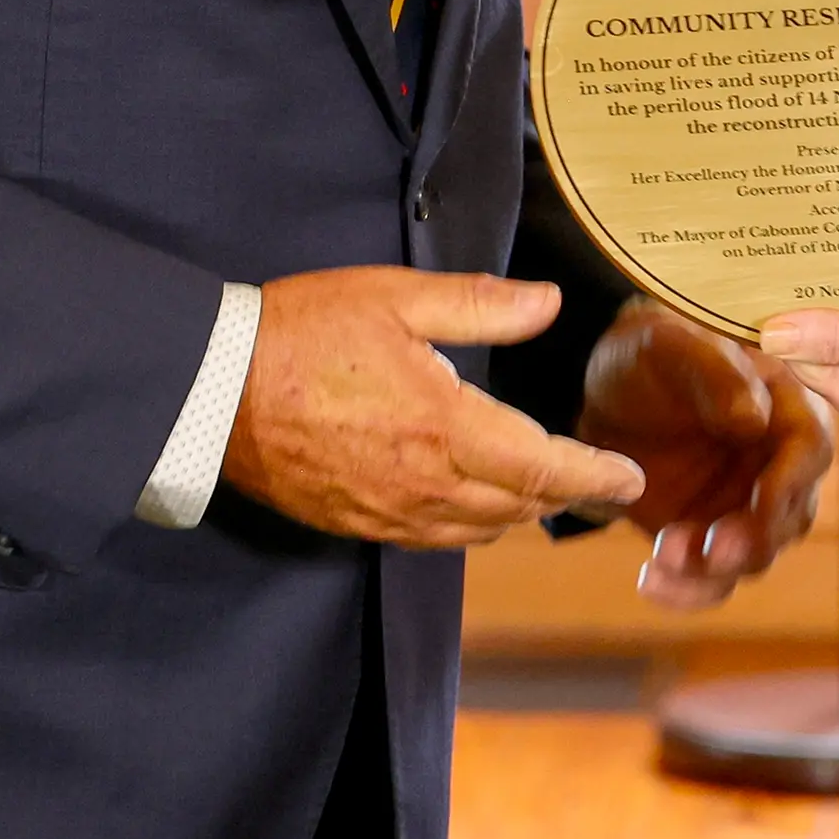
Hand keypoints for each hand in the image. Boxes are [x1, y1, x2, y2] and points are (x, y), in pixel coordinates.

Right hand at [225, 269, 645, 546]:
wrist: (211, 388)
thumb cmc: (302, 332)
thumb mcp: (397, 298)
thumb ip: (480, 305)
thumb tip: (547, 302)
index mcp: (445, 427)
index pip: (543, 468)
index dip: (593, 476)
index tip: (628, 478)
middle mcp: (424, 484)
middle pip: (517, 508)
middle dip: (563, 496)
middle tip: (595, 481)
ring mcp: (387, 512)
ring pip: (475, 531)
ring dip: (515, 513)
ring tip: (540, 491)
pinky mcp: (354, 523)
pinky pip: (428, 540)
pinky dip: (465, 526)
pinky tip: (468, 503)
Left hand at [571, 301, 834, 608]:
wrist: (600, 393)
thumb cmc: (648, 354)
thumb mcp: (672, 347)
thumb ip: (717, 374)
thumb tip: (756, 420)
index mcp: (785, 408)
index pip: (810, 448)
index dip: (792, 481)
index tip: (762, 502)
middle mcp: (776, 465)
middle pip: (790, 517)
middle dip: (754, 540)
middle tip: (714, 552)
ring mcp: (745, 508)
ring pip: (753, 557)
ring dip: (715, 569)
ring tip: (664, 556)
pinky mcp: (709, 540)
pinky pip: (712, 579)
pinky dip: (687, 590)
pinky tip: (651, 582)